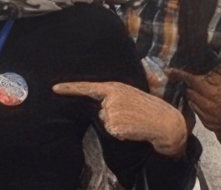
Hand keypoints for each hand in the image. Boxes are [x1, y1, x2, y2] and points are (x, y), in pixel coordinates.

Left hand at [54, 81, 188, 157]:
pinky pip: (112, 132)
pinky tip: (133, 129)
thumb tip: (100, 103)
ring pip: (105, 123)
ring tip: (134, 122)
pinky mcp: (115, 125)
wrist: (167, 124)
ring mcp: (113, 111)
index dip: (69, 88)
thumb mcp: (130, 96)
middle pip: (100, 111)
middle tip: (132, 116)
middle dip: (112, 116)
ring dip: (117, 125)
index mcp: (114, 87)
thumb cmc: (148, 110)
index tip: (54, 88)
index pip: (87, 87)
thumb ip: (113, 96)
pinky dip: (121, 134)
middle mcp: (111, 97)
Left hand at [165, 66, 220, 135]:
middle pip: (189, 90)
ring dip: (192, 95)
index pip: (192, 80)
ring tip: (200, 93)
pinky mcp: (206, 123)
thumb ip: (219, 73)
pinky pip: (195, 111)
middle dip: (188, 85)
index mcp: (216, 90)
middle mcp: (210, 103)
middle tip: (189, 82)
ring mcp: (208, 114)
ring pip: (191, 100)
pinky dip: (195, 105)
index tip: (169, 71)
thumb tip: (213, 56)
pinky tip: (202, 103)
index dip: (180, 74)